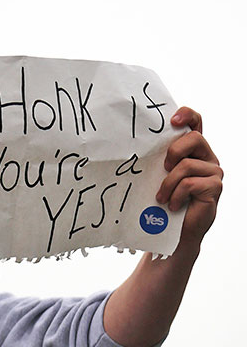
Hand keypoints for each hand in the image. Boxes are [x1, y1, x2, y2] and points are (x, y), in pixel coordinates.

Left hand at [156, 107, 222, 247]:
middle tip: (163, 168)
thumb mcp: (158, 175)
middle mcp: (206, 157)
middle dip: (173, 152)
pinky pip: (190, 183)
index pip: (195, 123)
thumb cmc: (164, 201)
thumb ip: (157, 159)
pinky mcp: (215, 187)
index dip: (187, 115)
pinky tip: (172, 205)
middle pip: (193, 138)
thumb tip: (131, 147)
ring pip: (187, 165)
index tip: (172, 120)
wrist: (175, 231)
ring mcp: (213, 172)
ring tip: (161, 197)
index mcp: (192, 150)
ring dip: (168, 183)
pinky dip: (176, 195)